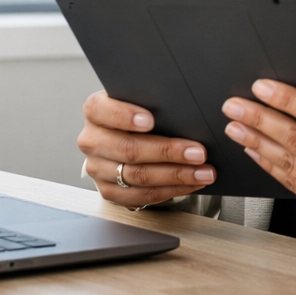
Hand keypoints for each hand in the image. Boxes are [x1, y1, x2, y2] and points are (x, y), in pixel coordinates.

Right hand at [77, 90, 215, 207]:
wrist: (121, 136)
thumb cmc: (136, 112)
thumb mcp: (138, 98)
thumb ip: (152, 99)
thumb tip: (184, 104)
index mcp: (95, 110)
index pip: (102, 110)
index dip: (125, 115)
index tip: (151, 120)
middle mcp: (92, 140)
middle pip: (128, 149)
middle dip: (168, 152)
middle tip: (198, 152)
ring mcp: (98, 168)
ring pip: (138, 176)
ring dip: (176, 176)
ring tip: (203, 172)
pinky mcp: (109, 191)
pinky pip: (141, 196)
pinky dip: (171, 190)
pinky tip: (191, 184)